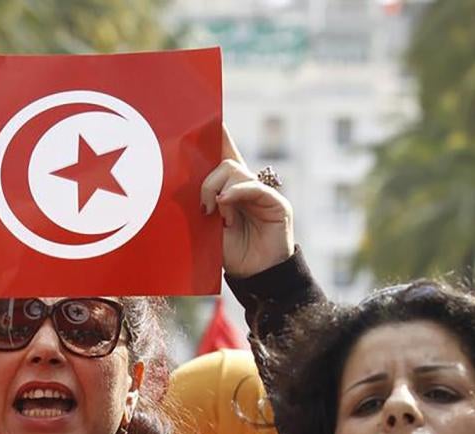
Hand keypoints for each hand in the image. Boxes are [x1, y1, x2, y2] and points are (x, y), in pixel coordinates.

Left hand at [200, 127, 293, 277]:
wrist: (255, 277)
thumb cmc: (231, 253)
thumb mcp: (210, 227)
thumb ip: (206, 204)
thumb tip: (198, 189)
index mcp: (230, 190)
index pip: (223, 155)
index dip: (218, 135)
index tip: (209, 116)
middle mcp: (247, 187)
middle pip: (224, 161)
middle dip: (207, 179)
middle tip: (203, 207)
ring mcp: (263, 194)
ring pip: (234, 171)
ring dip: (217, 189)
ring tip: (215, 212)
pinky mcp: (276, 204)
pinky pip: (253, 187)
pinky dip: (237, 193)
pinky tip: (225, 203)